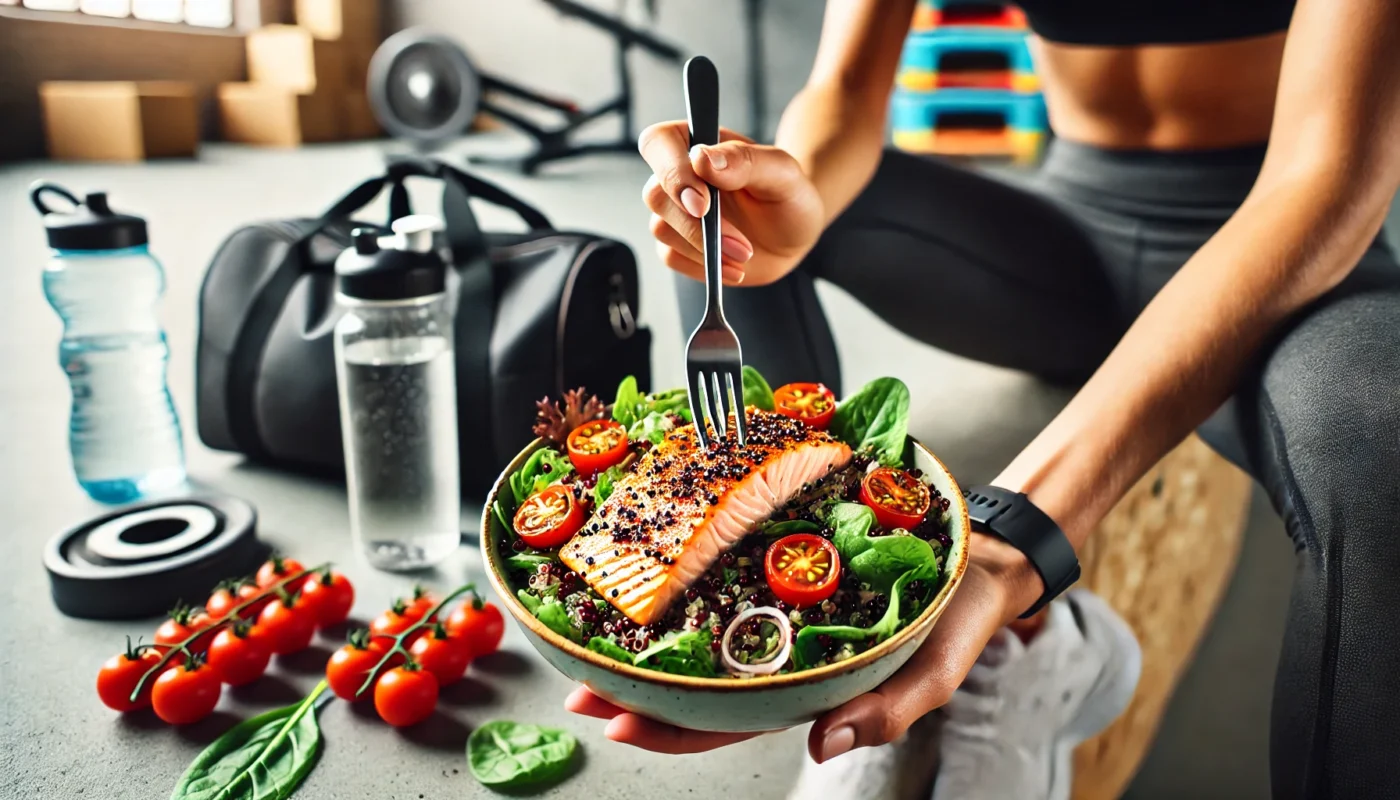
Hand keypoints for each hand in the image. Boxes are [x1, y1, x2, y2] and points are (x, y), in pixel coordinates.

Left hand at [566, 533, 1043, 759]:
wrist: (982, 555)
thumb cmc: (957, 615)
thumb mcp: (936, 668)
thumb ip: (889, 709)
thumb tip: (825, 747)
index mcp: (808, 688)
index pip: (727, 720)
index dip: (670, 728)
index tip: (618, 722)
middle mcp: (780, 655)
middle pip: (697, 685)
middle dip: (635, 691)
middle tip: (575, 685)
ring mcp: (777, 613)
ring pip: (701, 637)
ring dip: (646, 641)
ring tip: (586, 636)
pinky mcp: (780, 567)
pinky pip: (725, 578)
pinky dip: (685, 581)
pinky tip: (650, 571)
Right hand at [638, 121, 824, 286]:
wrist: (793, 236)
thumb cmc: (788, 195)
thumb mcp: (781, 172)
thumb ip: (744, 160)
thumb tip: (702, 160)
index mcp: (697, 142)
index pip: (659, 143)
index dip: (672, 173)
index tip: (703, 204)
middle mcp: (680, 174)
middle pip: (656, 194)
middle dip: (697, 225)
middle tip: (740, 242)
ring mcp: (675, 210)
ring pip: (661, 228)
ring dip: (705, 248)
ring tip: (745, 253)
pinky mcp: (677, 243)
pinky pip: (671, 256)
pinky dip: (703, 266)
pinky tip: (733, 265)